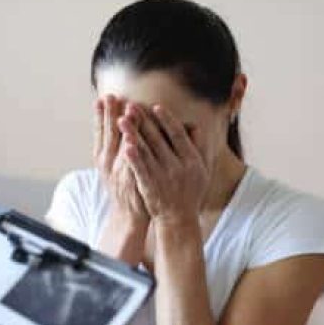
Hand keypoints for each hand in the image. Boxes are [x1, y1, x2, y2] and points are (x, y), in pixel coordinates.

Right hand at [94, 96, 149, 264]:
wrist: (129, 216)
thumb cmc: (127, 188)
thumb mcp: (117, 167)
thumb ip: (119, 148)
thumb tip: (122, 127)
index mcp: (103, 158)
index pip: (101, 132)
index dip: (100, 115)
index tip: (100, 98)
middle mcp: (107, 163)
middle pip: (108, 134)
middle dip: (109, 115)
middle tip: (109, 96)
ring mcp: (117, 171)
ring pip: (118, 147)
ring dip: (120, 130)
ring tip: (123, 112)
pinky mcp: (129, 180)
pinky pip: (130, 164)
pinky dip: (130, 153)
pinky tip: (131, 141)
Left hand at [118, 105, 210, 222]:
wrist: (178, 218)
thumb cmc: (190, 191)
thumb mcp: (202, 169)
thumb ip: (199, 147)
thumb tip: (194, 125)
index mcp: (192, 160)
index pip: (177, 135)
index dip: (166, 120)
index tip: (156, 106)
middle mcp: (178, 167)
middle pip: (158, 139)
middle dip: (143, 121)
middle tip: (130, 105)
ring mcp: (163, 177)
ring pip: (145, 151)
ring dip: (132, 134)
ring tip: (121, 119)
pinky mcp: (150, 186)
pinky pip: (140, 169)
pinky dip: (133, 158)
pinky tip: (124, 146)